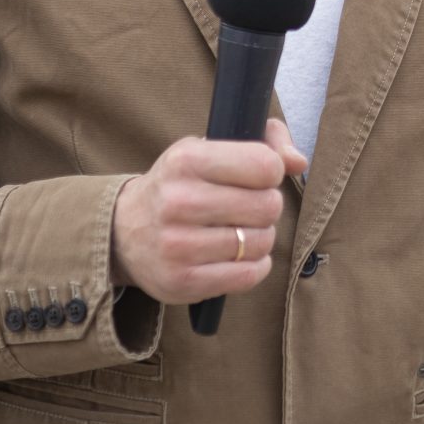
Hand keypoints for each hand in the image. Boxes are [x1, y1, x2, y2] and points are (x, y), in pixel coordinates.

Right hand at [110, 118, 309, 303]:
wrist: (124, 231)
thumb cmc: (180, 185)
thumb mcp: (208, 149)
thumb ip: (264, 143)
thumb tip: (299, 162)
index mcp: (186, 160)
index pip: (265, 165)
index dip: (271, 172)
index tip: (256, 177)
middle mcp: (179, 201)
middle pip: (268, 206)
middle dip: (266, 207)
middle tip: (247, 208)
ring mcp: (178, 245)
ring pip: (261, 242)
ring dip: (260, 238)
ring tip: (238, 231)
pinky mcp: (182, 281)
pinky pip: (249, 276)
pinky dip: (254, 267)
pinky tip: (237, 257)